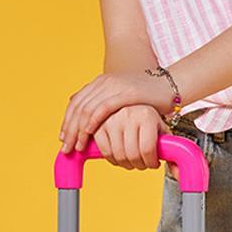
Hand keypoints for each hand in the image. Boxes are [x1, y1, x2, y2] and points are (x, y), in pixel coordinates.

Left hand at [60, 69, 174, 153]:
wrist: (167, 85)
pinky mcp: (126, 92)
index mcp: (100, 83)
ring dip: (80, 130)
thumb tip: (91, 122)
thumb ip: (107, 106)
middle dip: (70, 130)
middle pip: (78, 107)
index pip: (76, 103)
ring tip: (78, 147)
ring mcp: (115, 86)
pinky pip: (104, 107)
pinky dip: (93, 121)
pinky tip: (89, 133)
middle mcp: (104, 83)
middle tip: (67, 148)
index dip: (67, 121)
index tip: (63, 138)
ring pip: (88, 109)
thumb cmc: (146, 97)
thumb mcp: (122, 99)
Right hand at [92, 105, 178, 179]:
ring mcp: (112, 120)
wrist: (133, 104)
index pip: (147, 149)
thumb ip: (174, 154)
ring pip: (119, 156)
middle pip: (132, 155)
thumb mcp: (162, 133)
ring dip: (126, 164)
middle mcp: (128, 115)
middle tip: (143, 163)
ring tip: (132, 159)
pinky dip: (113, 159)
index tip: (153, 163)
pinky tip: (120, 156)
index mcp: (146, 115)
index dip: (151, 163)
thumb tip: (179, 174)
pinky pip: (105, 152)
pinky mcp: (99, 126)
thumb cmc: (149, 122)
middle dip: (139, 165)